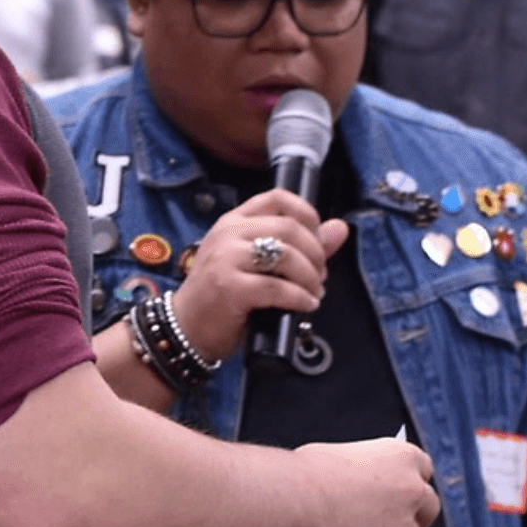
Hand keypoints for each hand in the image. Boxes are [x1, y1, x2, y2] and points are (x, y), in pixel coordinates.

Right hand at [171, 189, 348, 362]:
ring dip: (310, 277)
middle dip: (315, 253)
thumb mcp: (257, 264)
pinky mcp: (230, 288)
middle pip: (289, 228)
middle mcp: (228, 234)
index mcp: (233, 222)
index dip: (308, 215)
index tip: (317, 240)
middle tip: (319, 276)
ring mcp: (226, 260)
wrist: (186, 328)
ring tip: (313, 292)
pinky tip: (305, 306)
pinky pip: (278, 287)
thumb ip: (299, 245)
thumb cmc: (222, 295)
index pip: (278, 198)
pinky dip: (300, 298)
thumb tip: (340, 228)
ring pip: (286, 255)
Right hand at [231, 437, 439, 526]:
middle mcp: (412, 489)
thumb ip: (365, 473)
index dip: (411, 481)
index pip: (424, 469)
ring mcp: (404, 524)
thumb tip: (359, 488)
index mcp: (402, 456)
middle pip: (429, 506)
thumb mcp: (344, 457)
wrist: (298, 500)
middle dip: (416, 516)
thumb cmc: (308, 473)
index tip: (401, 491)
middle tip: (395, 523)